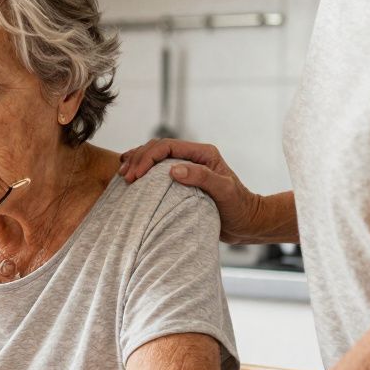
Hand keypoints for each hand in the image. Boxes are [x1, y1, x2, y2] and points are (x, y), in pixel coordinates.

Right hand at [117, 139, 263, 244]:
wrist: (247, 223)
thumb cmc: (239, 209)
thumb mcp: (224, 192)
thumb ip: (202, 178)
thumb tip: (174, 170)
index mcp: (203, 153)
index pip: (167, 146)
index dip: (147, 157)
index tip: (135, 176)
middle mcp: (193, 157)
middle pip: (157, 148)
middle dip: (138, 159)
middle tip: (125, 177)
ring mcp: (187, 167)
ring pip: (155, 157)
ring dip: (137, 162)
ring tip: (122, 175)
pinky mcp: (182, 180)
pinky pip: (157, 171)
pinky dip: (142, 171)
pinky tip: (131, 177)